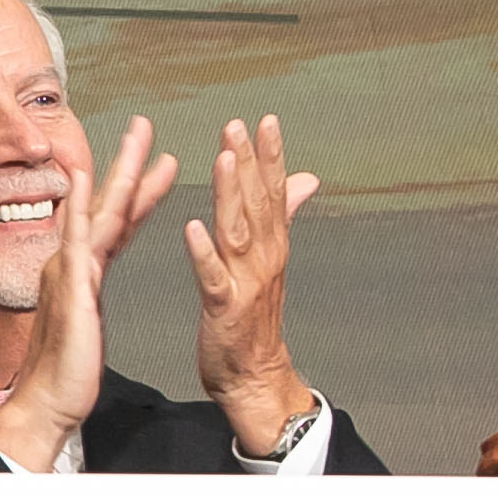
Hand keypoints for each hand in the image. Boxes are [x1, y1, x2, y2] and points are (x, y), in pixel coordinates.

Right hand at [0, 116, 176, 472]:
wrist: (48, 400)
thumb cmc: (68, 369)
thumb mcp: (88, 320)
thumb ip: (90, 293)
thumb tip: (92, 281)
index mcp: (85, 270)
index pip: (118, 222)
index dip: (139, 190)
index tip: (160, 162)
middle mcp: (75, 262)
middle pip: (108, 204)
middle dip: (129, 163)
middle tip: (145, 125)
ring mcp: (71, 270)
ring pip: (100, 211)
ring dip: (118, 171)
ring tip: (136, 137)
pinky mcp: (69, 285)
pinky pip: (76, 239)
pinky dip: (81, 206)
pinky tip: (83, 179)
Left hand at [185, 114, 323, 454]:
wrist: (255, 376)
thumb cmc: (255, 319)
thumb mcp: (271, 261)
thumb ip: (283, 215)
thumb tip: (305, 178)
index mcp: (272, 246)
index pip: (274, 192)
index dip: (271, 156)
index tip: (266, 120)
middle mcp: (264, 259)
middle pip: (258, 204)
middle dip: (250, 163)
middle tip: (237, 125)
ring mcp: (245, 283)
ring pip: (238, 231)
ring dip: (232, 194)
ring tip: (225, 158)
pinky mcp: (223, 308)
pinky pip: (212, 277)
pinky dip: (204, 253)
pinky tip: (193, 227)